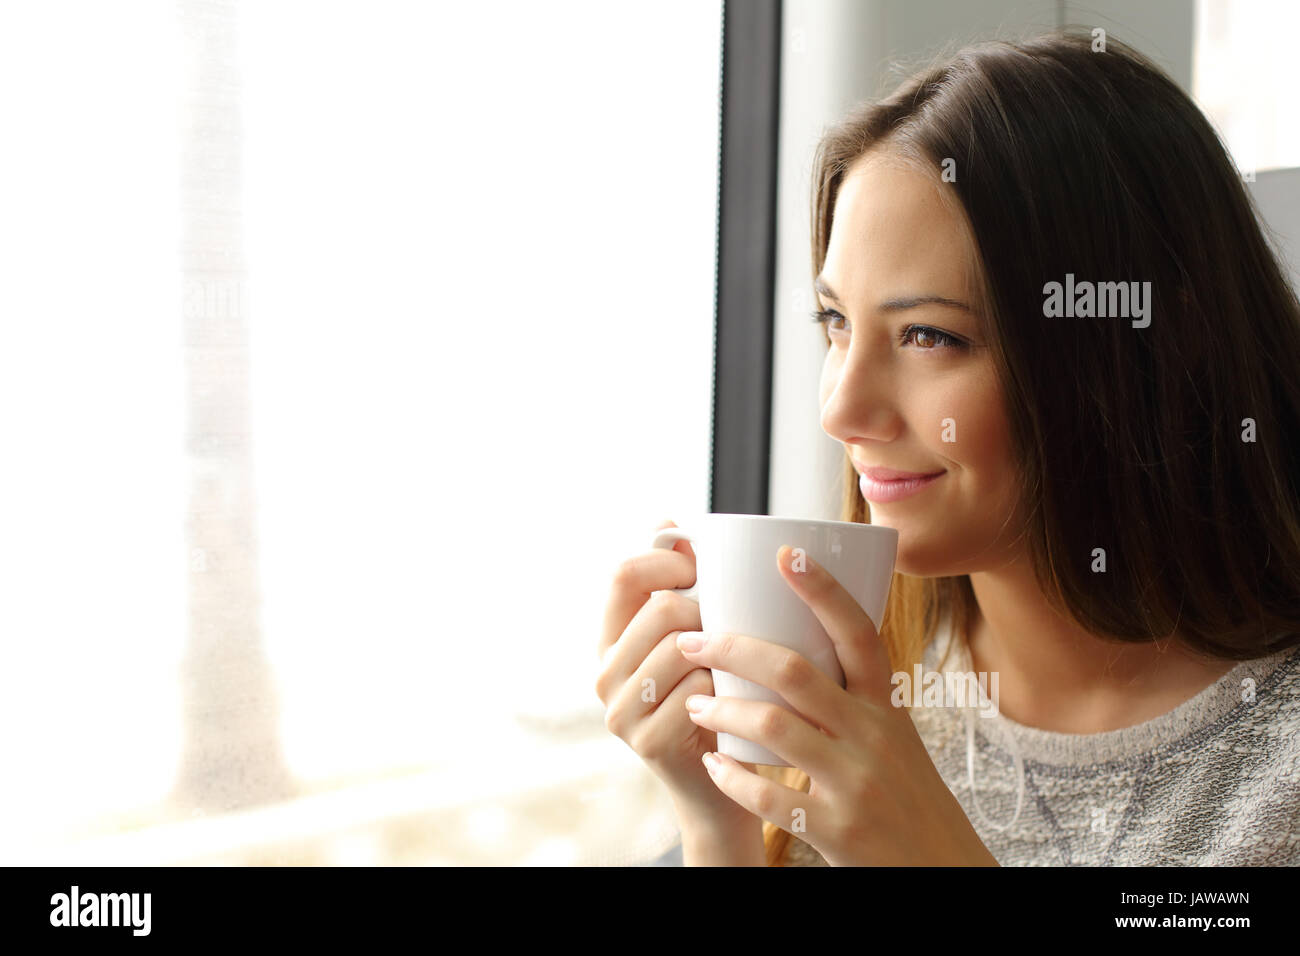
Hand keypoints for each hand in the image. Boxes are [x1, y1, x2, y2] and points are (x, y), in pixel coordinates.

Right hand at [595, 520, 763, 832]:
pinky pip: (696, 692)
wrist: (722, 789)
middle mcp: (604, 673)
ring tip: (741, 663)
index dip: (666, 559)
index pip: (621, 574)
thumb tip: (672, 522)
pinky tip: (737, 701)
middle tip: (735, 623)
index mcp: (610, 639)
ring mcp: (620, 711)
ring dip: (721, 650)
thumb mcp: (693, 639)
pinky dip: (725, 689)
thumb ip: (680, 586)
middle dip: (708, 608)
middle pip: (660, 608)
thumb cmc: (716, 700)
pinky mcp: (646, 742)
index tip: (702, 565)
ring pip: (681, 648)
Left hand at [676, 544, 998, 865]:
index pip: (858, 633)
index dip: (823, 590)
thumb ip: (853, 698)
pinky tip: (715, 766)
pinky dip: (734, 778)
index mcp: (888, 706)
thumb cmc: (906, 797)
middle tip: (691, 640)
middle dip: (733, 649)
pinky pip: (769, 795)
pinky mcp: (837, 829)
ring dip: (722, 712)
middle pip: (794, 672)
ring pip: (772, 727)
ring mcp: (856, 783)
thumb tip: (794, 644)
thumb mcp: (894, 738)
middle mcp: (875, 737)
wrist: (941, 869)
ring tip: (694, 705)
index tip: (785, 553)